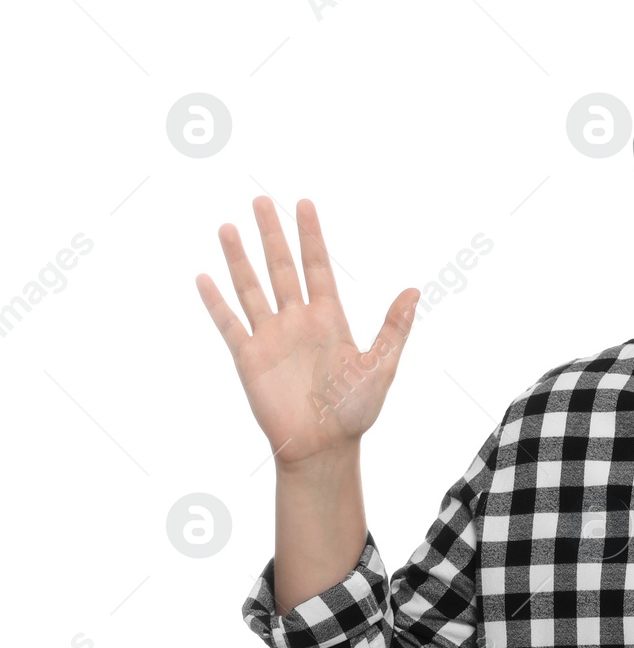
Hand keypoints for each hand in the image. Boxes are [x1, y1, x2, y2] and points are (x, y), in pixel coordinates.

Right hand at [195, 197, 419, 468]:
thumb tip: (414, 289)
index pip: (317, 266)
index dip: (310, 235)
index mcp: (329, 318)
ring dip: (239, 258)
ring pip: (252, 287)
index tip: (303, 204)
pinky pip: (229, 323)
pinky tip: (204, 277)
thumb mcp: (382, 365)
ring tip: (228, 227)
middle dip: (271, 234)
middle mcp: (298, 321)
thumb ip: (394, 327)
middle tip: (259, 200)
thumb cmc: (356, 411)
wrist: (323, 447)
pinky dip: (216, 301)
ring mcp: (271, 337)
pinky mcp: (248, 358)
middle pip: (280, 267)